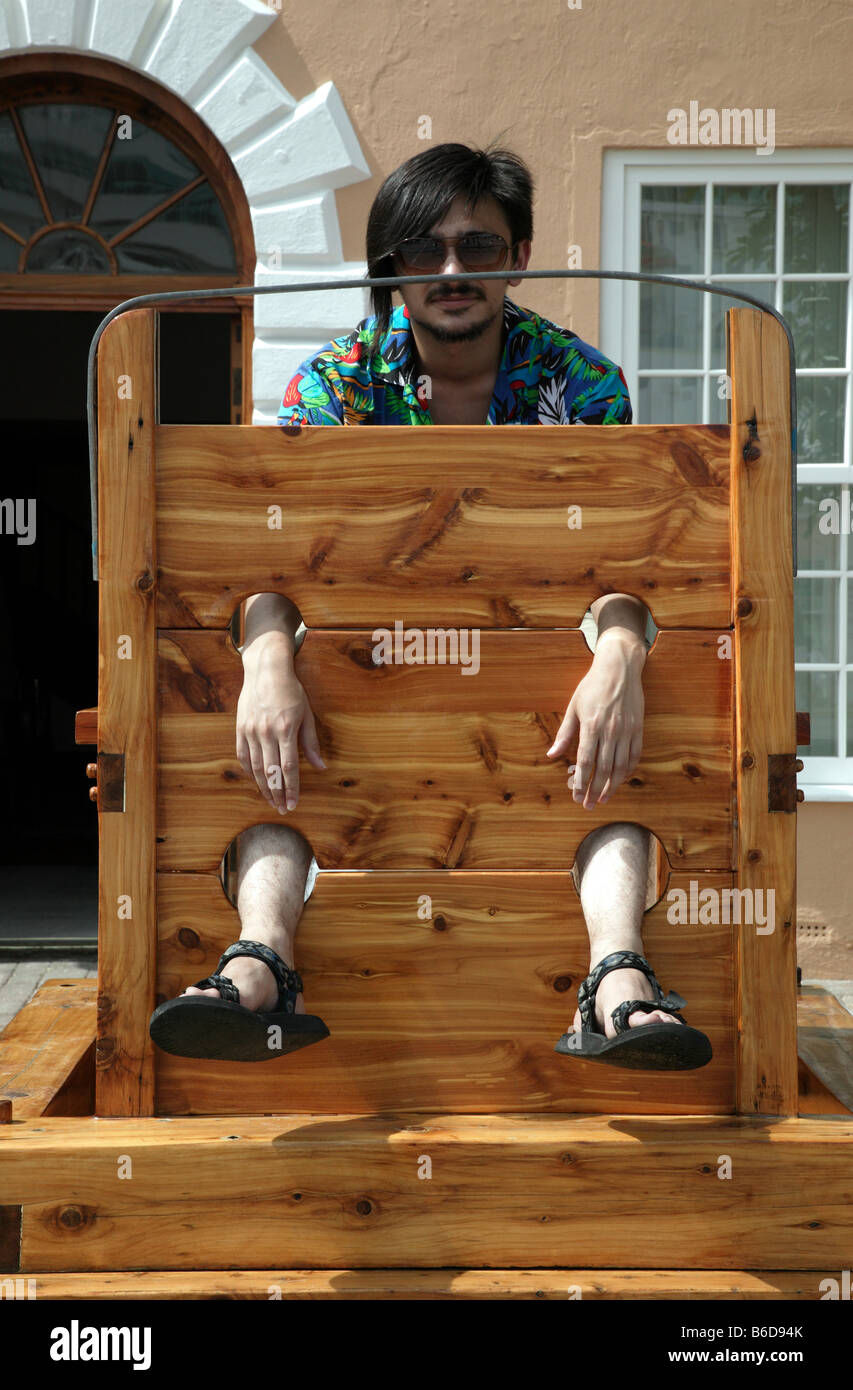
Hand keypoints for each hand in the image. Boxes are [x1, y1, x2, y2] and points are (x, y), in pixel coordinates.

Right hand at [236, 632, 325, 811]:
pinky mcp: (240, 729)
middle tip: (282, 809)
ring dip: (263, 788)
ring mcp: (251, 731)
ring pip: (256, 768)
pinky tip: (257, 781)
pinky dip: (250, 772)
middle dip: (277, 794)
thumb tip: (321, 766)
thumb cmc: (291, 692)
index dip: (291, 789)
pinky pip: (243, 756)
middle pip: (271, 772)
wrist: (266, 671)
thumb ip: (311, 743)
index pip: (289, 768)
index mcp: (286, 730)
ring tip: (271, 801)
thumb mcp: (307, 715)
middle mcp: (266, 733)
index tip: (293, 804)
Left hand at [545, 631, 644, 807]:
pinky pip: (634, 756)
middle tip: (588, 805)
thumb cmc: (592, 686)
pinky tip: (620, 780)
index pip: (585, 762)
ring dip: (611, 786)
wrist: (619, 668)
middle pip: (603, 769)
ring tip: (603, 799)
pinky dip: (627, 771)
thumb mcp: (573, 707)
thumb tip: (552, 755)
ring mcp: (627, 730)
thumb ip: (564, 733)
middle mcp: (610, 731)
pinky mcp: (638, 728)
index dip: (581, 782)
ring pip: (620, 767)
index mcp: (591, 725)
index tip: (576, 796)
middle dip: (594, 790)